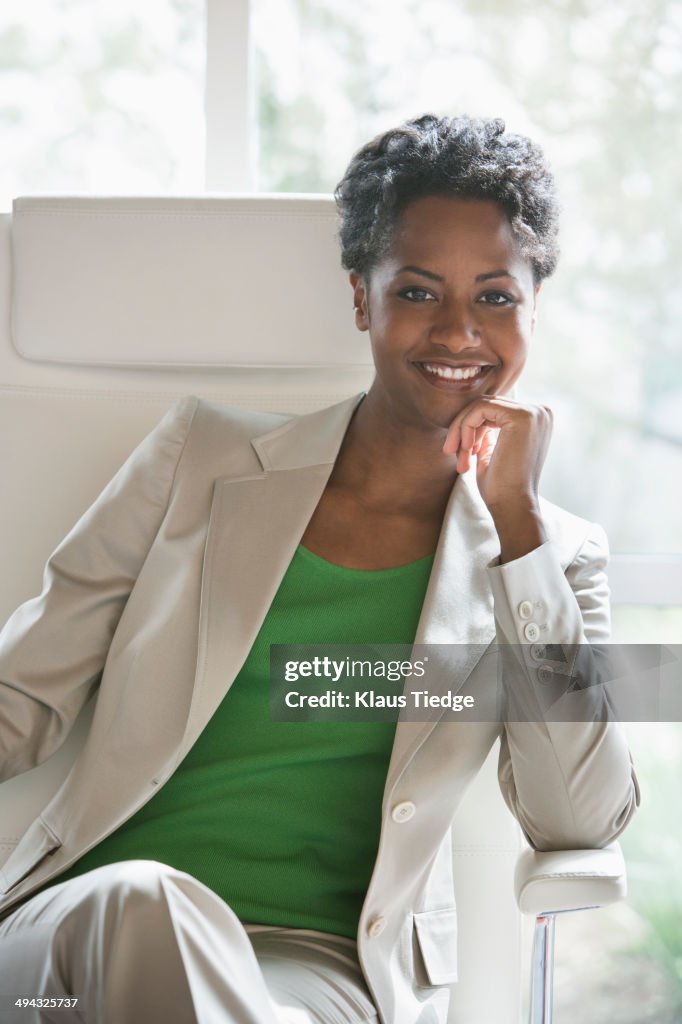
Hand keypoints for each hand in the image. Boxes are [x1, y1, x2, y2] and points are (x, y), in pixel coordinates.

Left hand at [442, 396, 552, 560]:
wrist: (512, 506)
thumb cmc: (501, 487)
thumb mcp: (491, 451)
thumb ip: (487, 431)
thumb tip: (471, 415)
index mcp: (536, 420)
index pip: (493, 409)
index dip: (471, 428)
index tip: (460, 454)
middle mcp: (540, 412)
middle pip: (486, 405)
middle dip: (463, 429)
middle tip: (450, 453)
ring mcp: (534, 412)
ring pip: (480, 406)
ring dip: (461, 430)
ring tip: (459, 457)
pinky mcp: (522, 416)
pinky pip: (480, 409)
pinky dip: (465, 427)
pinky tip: (466, 450)